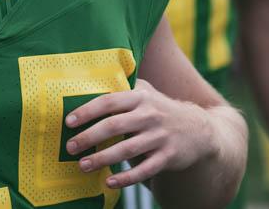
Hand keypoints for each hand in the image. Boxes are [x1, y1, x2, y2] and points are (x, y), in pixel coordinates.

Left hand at [64, 79, 217, 188]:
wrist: (199, 130)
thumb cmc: (160, 109)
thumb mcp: (145, 93)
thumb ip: (122, 89)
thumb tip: (86, 86)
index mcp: (140, 97)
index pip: (109, 101)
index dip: (87, 110)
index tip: (68, 121)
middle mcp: (150, 115)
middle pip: (115, 126)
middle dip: (89, 137)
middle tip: (70, 146)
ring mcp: (160, 137)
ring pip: (127, 150)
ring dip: (102, 159)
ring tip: (82, 165)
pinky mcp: (168, 157)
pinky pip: (144, 170)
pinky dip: (126, 178)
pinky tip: (109, 181)